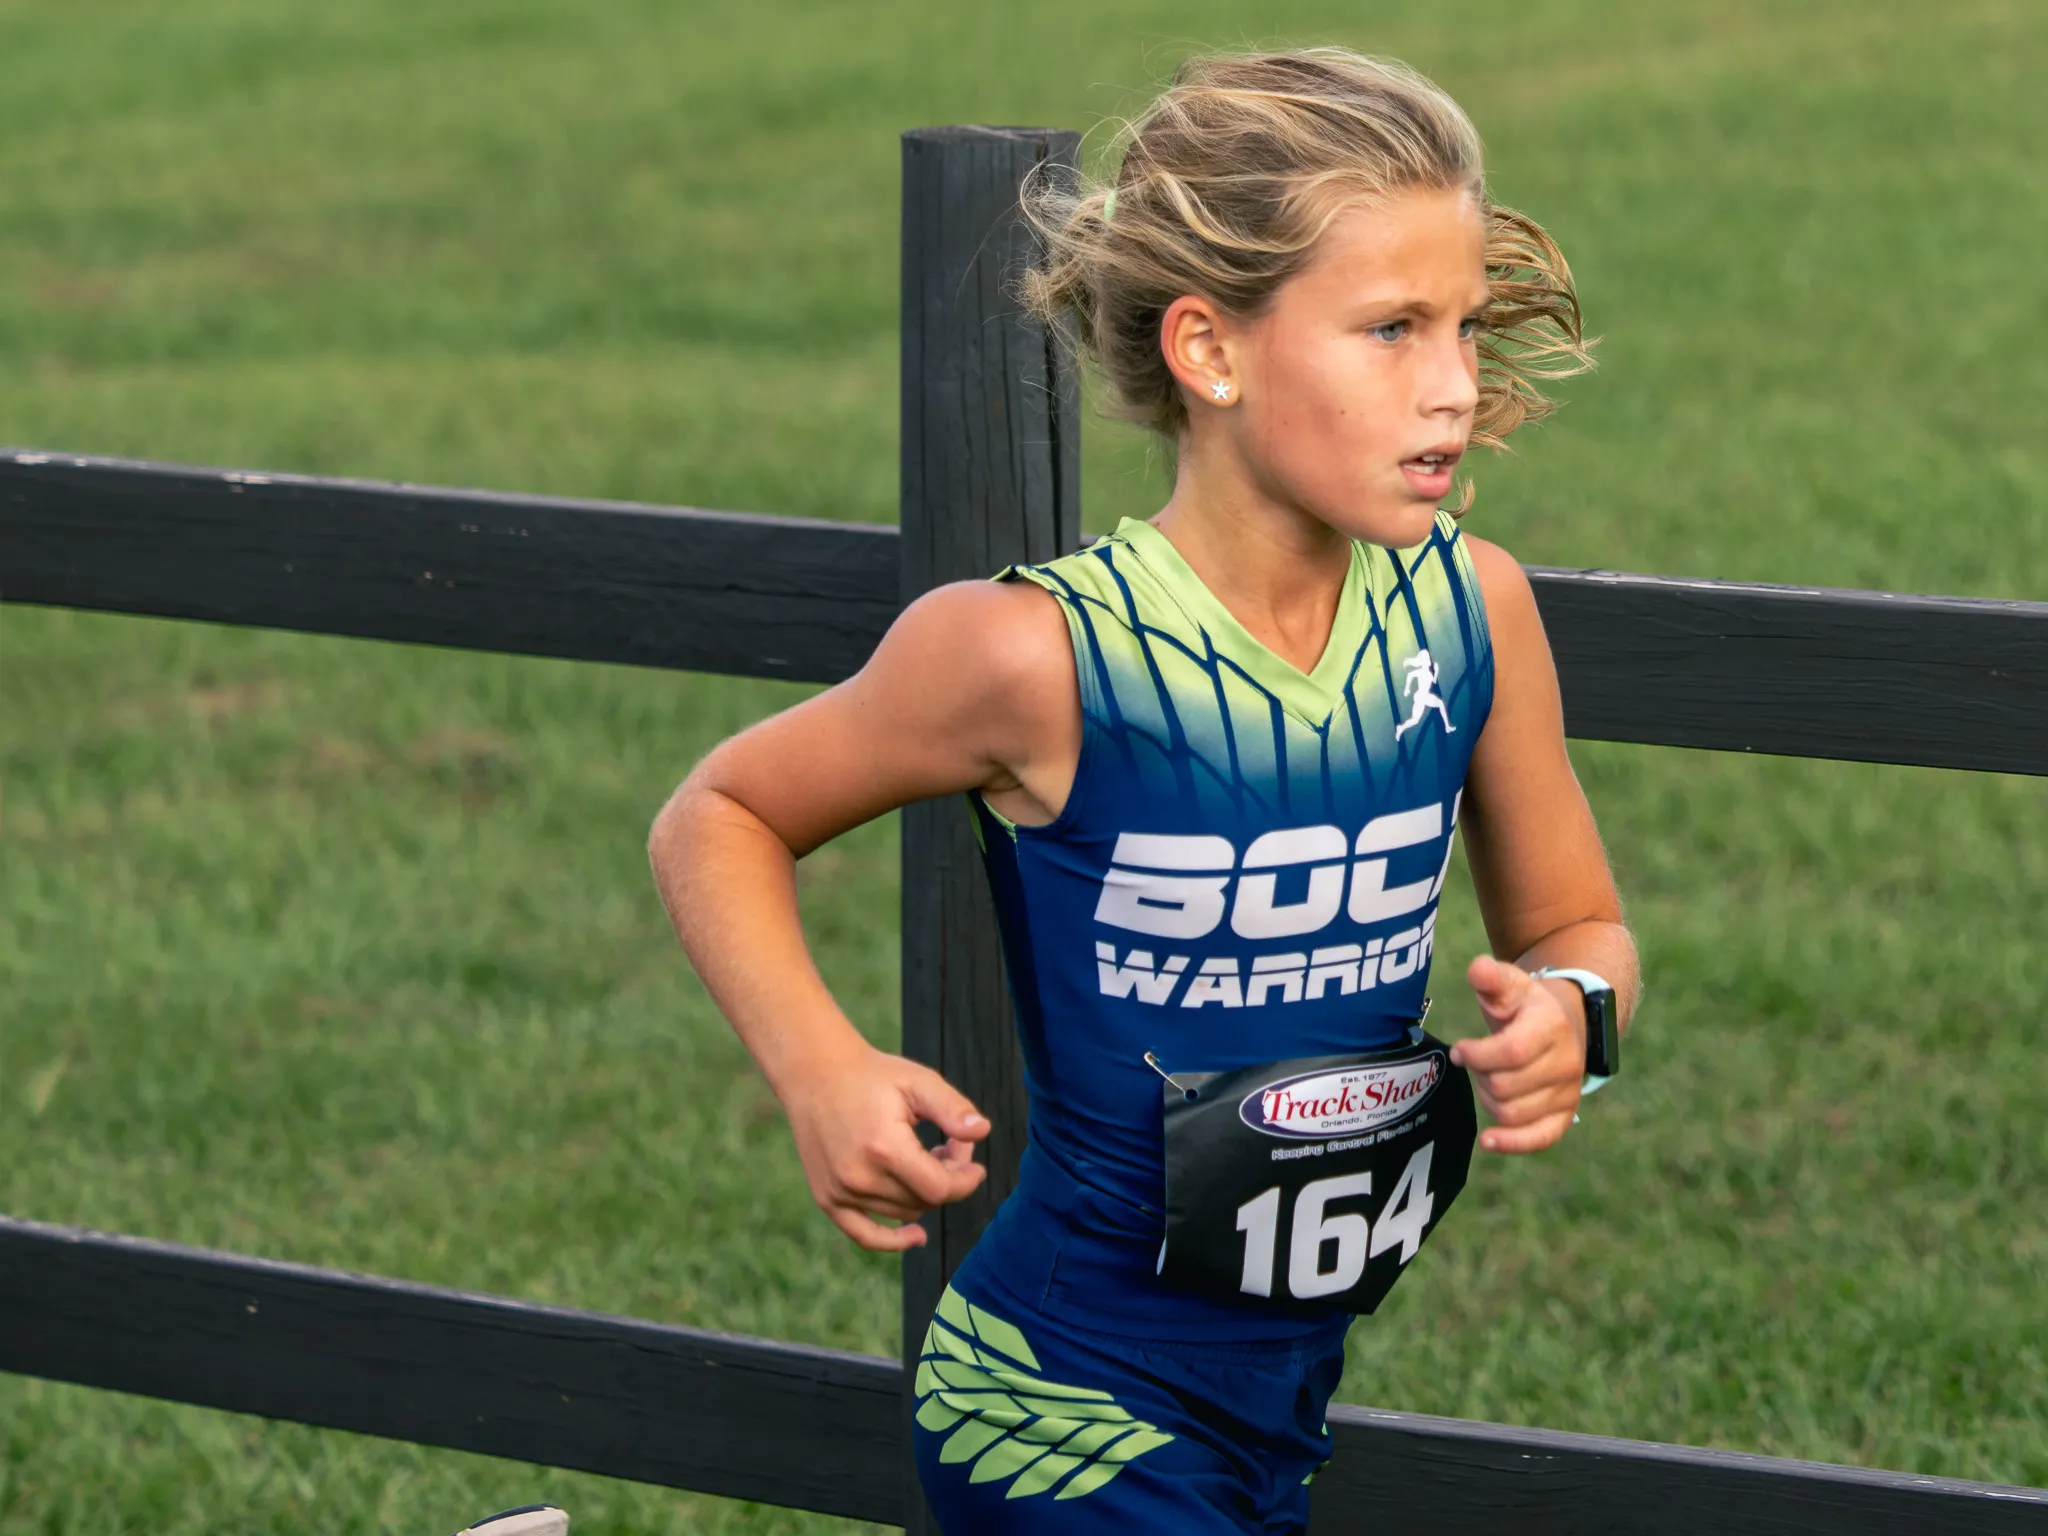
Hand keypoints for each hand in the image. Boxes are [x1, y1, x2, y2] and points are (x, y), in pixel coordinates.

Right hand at [778, 1041, 990, 1251]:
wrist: (815, 1074)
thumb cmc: (872, 1076)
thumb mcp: (918, 1081)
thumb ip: (952, 1108)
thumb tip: (983, 1131)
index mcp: (885, 1148)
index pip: (940, 1188)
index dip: (965, 1179)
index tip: (975, 1165)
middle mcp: (860, 1176)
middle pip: (924, 1201)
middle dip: (947, 1179)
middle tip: (948, 1147)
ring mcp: (840, 1192)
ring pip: (903, 1213)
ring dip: (924, 1194)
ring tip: (924, 1158)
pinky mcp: (827, 1198)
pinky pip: (864, 1235)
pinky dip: (892, 1241)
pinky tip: (917, 1236)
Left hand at [1449, 955, 1585, 1153]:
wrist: (1568, 1023)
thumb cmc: (1527, 1005)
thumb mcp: (1511, 984)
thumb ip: (1490, 977)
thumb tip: (1477, 970)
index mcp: (1551, 1027)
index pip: (1511, 1052)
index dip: (1477, 1055)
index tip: (1459, 1050)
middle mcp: (1567, 1062)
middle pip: (1506, 1086)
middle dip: (1479, 1075)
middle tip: (1476, 1061)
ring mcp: (1569, 1092)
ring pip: (1512, 1112)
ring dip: (1488, 1098)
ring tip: (1487, 1079)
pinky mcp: (1566, 1114)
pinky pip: (1539, 1138)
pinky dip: (1512, 1143)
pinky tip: (1488, 1140)